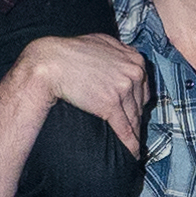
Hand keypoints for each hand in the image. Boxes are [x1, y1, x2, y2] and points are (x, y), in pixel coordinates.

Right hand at [13, 33, 152, 160]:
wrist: (51, 63)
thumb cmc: (71, 52)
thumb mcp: (101, 43)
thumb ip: (118, 51)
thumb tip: (125, 58)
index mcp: (134, 58)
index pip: (144, 86)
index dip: (138, 101)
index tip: (136, 111)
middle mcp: (133, 72)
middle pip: (140, 103)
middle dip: (135, 117)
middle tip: (133, 129)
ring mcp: (124, 89)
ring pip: (134, 118)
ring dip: (134, 133)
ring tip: (134, 145)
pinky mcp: (111, 105)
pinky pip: (126, 130)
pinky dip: (131, 144)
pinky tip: (133, 153)